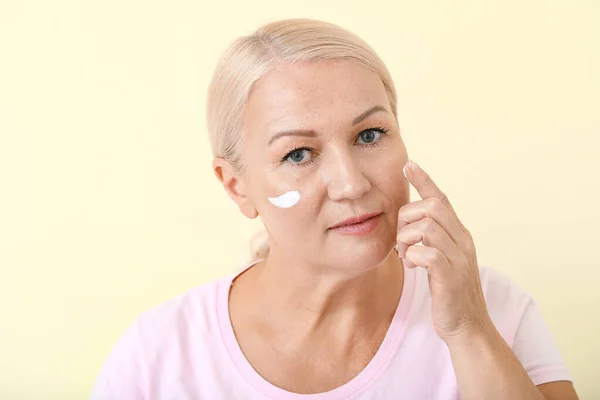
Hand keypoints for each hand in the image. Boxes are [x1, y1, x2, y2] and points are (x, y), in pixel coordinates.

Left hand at [396, 160, 491, 342]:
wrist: (467, 327)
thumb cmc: (449, 293)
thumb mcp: (440, 260)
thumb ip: (430, 241)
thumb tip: (409, 226)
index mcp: (459, 235)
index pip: (441, 199)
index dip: (424, 181)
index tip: (408, 165)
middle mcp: (462, 241)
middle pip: (431, 207)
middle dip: (407, 218)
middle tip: (402, 240)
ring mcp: (459, 258)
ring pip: (425, 227)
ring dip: (406, 239)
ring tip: (406, 256)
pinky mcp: (450, 276)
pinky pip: (425, 253)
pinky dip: (412, 256)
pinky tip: (412, 267)